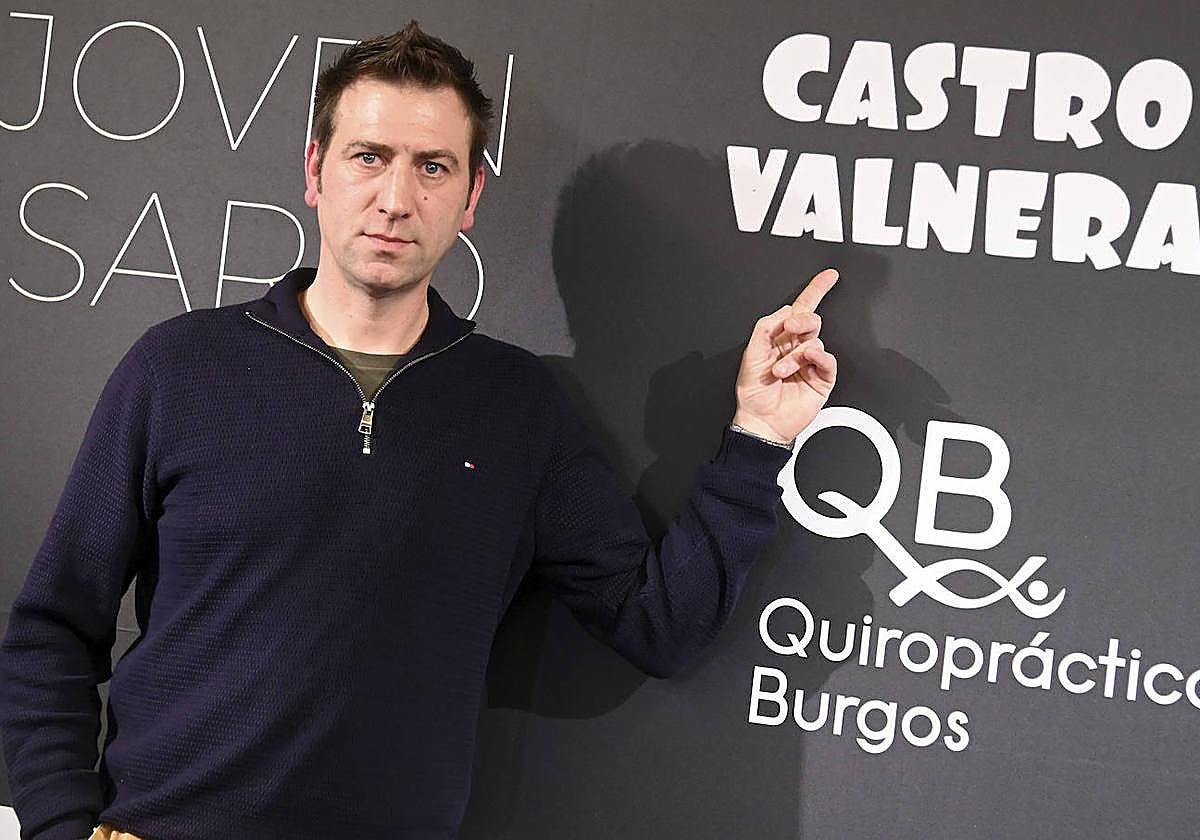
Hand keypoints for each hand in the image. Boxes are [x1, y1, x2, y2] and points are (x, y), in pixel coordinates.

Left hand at [732, 268, 838, 443]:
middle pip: (811, 320)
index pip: (800, 310)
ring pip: (815, 341)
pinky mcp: (822, 378)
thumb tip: (786, 312)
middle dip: (802, 320)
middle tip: (791, 328)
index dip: (815, 291)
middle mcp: (797, 349)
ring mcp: (810, 363)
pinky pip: (827, 360)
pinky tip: (803, 363)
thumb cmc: (754, 393)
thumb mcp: (751, 354)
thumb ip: (766, 328)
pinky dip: (817, 358)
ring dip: (795, 354)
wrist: (761, 421)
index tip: (828, 276)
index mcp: (780, 339)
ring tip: (780, 370)